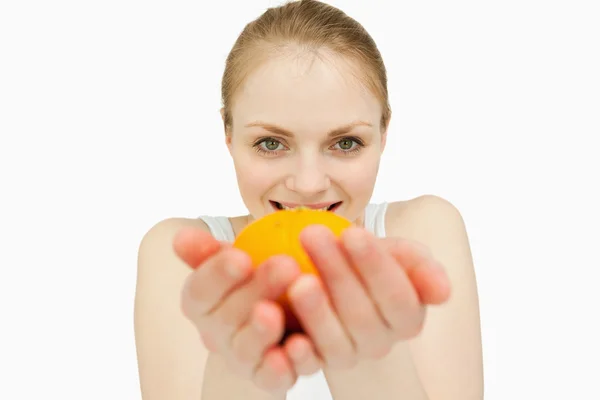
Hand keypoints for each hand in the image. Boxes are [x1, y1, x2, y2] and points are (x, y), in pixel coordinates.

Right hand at [173, 227, 320, 393]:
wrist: (283, 315)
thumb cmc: (254, 280)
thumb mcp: (236, 259)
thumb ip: (210, 250)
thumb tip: (181, 237)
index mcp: (202, 302)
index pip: (199, 290)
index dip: (217, 275)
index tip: (241, 257)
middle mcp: (216, 334)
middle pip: (227, 318)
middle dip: (256, 291)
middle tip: (285, 265)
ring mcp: (243, 359)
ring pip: (246, 350)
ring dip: (262, 332)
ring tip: (278, 312)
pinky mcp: (270, 379)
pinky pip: (274, 379)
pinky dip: (285, 365)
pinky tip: (300, 345)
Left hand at [285, 225, 450, 368]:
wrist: (338, 278)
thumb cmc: (369, 263)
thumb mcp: (399, 256)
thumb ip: (421, 267)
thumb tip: (443, 291)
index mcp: (407, 317)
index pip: (397, 296)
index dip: (375, 265)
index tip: (352, 233)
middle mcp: (380, 342)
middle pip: (361, 314)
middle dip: (337, 272)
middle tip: (312, 235)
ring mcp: (348, 355)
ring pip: (335, 340)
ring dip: (316, 311)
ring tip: (298, 281)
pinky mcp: (316, 363)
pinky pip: (309, 365)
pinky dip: (300, 355)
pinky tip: (291, 338)